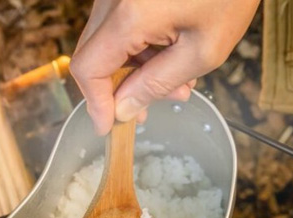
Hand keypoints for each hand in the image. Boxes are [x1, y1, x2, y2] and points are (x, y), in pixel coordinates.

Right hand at [71, 0, 260, 134]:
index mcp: (130, 15)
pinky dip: (137, 47)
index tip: (108, 126)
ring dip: (132, 69)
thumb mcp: (203, 50)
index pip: (89, 68)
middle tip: (149, 108)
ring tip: (176, 82)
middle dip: (119, 88)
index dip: (95, 103)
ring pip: (106, 42)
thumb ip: (157, 83)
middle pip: (93, 55)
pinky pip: (118, 24)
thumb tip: (123, 109)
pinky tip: (170, 54)